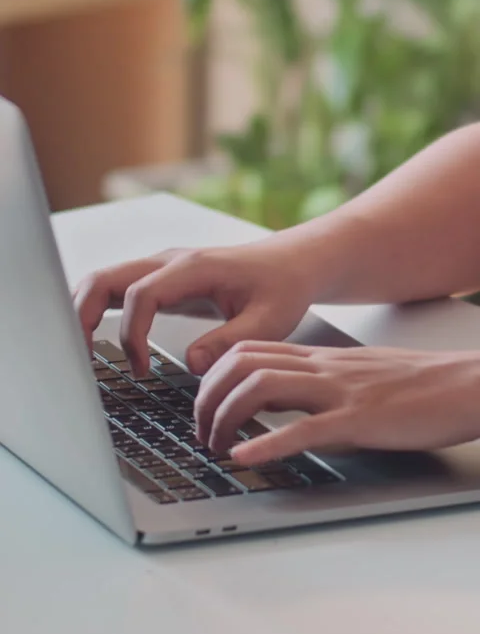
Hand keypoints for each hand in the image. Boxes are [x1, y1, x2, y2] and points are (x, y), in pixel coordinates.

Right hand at [74, 241, 316, 376]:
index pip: (141, 294)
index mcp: (193, 268)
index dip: (132, 334)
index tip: (141, 370)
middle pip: (105, 278)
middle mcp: (169, 262)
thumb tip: (191, 363)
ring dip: (82, 312)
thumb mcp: (269, 321)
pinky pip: (116, 288)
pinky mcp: (160, 280)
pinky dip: (96, 310)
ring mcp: (161, 268)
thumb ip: (230, 341)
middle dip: (82, 316)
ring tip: (80, 354)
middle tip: (81, 360)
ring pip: (102, 279)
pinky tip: (95, 340)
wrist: (291, 264)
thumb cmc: (282, 288)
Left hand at [193, 342, 479, 465]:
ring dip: (226, 417)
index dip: (214, 374)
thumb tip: (288, 401)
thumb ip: (321, 381)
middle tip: (199, 431)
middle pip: (242, 364)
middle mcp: (322, 367)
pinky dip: (267, 443)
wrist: (465, 383)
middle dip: (207, 396)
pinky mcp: (359, 420)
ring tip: (215, 446)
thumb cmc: (418, 383)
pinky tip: (245, 457)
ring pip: (262, 387)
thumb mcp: (358, 375)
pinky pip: (304, 428)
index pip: (249, 349)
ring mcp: (338, 391)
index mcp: (321, 357)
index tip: (204, 403)